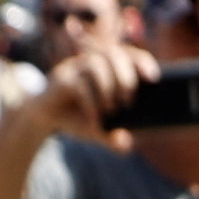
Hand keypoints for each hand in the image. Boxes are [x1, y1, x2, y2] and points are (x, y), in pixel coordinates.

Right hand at [36, 41, 158, 139]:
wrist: (44, 116)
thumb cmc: (76, 116)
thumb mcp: (97, 129)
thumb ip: (112, 136)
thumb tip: (125, 145)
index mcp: (107, 68)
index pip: (130, 55)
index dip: (142, 62)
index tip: (153, 78)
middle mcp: (92, 61)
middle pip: (113, 53)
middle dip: (126, 77)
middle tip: (129, 101)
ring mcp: (75, 67)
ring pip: (96, 63)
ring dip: (108, 86)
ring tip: (112, 109)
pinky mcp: (61, 77)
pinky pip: (78, 82)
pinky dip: (90, 101)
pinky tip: (95, 118)